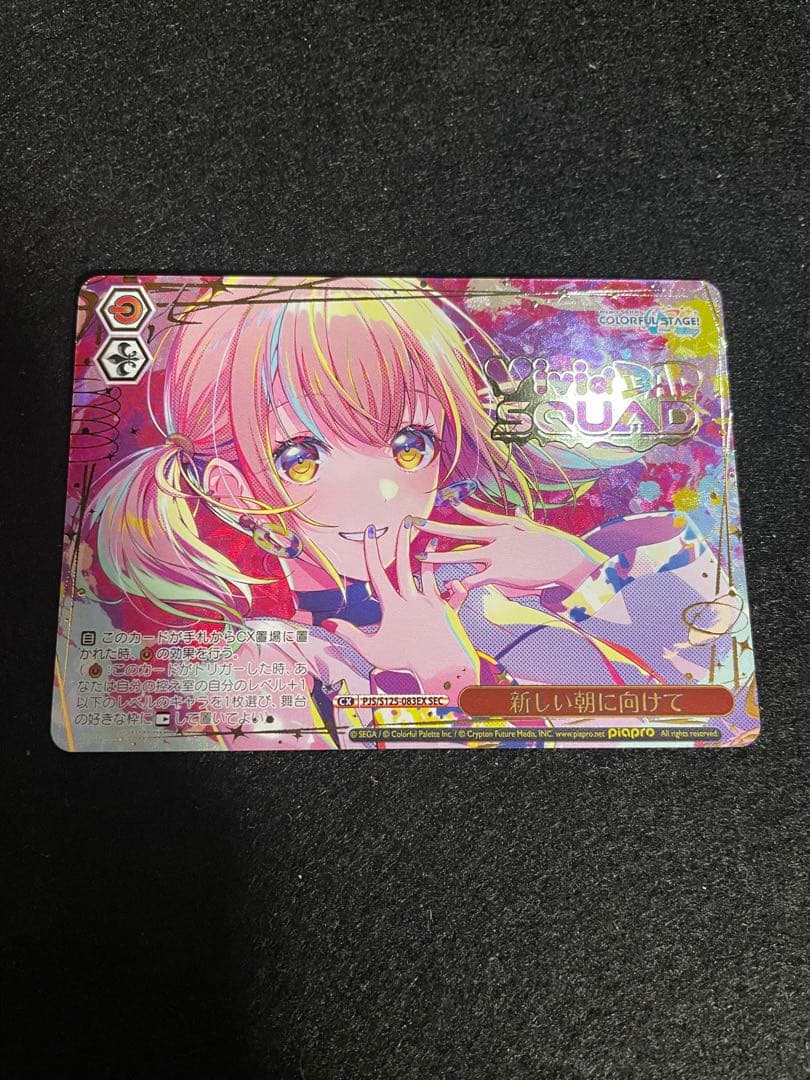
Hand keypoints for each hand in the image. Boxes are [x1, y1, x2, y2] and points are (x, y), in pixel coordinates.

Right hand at [322, 521, 479, 694]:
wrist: (441, 668)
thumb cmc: (404, 662)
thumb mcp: (371, 650)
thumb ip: (349, 635)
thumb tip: (326, 623)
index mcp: (393, 606)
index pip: (377, 572)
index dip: (370, 550)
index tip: (369, 530)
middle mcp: (413, 599)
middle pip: (404, 564)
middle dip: (402, 541)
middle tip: (404, 521)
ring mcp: (432, 603)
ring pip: (429, 573)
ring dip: (429, 555)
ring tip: (432, 539)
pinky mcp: (448, 611)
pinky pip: (453, 595)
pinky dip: (456, 587)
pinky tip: (456, 580)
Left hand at [413, 502, 603, 594]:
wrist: (566, 559)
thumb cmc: (555, 545)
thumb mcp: (536, 528)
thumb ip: (522, 520)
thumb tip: (517, 510)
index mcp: (505, 527)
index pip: (478, 517)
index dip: (463, 509)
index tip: (449, 500)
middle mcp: (496, 538)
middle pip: (460, 533)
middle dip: (436, 527)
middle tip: (417, 522)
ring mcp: (496, 555)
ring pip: (460, 556)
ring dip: (438, 557)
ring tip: (420, 558)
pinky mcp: (499, 572)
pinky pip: (474, 579)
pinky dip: (460, 584)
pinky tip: (447, 586)